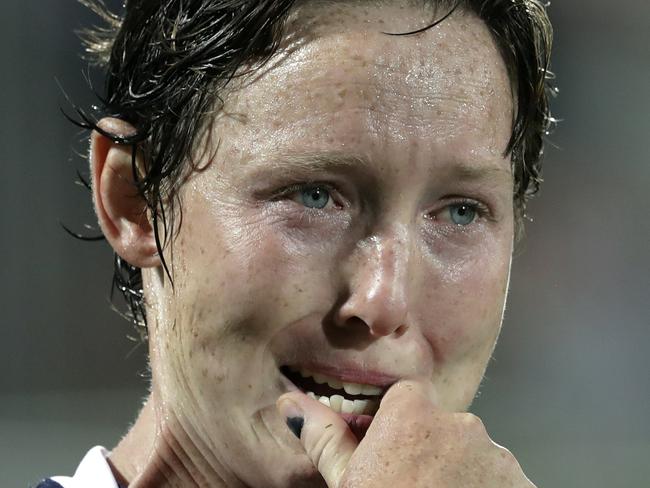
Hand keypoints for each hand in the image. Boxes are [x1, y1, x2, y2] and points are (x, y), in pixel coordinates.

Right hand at [277, 378, 535, 487]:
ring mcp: (497, 456)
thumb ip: (324, 436)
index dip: (395, 424)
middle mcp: (461, 423)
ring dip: (459, 474)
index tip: (388, 453)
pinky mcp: (522, 485)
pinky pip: (500, 480)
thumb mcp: (348, 482)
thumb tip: (290, 402)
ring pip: (471, 454)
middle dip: (428, 450)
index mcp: (412, 414)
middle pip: (440, 425)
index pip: (406, 397)